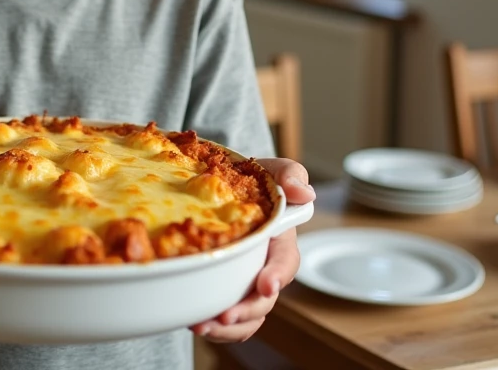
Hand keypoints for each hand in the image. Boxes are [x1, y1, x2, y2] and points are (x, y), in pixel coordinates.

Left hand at [191, 157, 314, 341]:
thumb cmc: (250, 178)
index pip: (286, 263)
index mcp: (279, 240)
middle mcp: (263, 266)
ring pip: (247, 317)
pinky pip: (225, 319)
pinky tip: (194, 321)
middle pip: (264, 300)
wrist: (218, 184)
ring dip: (228, 328)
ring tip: (201, 325)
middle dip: (247, 311)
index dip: (278, 276)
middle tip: (224, 316)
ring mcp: (243, 281)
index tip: (266, 285)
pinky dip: (213, 327)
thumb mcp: (270, 168)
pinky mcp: (222, 289)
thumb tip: (303, 193)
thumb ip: (290, 174)